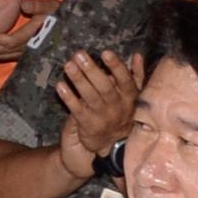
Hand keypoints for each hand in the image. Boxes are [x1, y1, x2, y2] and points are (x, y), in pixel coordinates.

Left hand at [55, 49, 145, 179]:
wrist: (112, 145)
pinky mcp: (87, 125)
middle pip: (105, 88)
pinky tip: (60, 85)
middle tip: (79, 55)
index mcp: (130, 98)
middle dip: (92, 70)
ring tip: (69, 65)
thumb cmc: (122, 112)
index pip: (125, 81)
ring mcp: (102, 117)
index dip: (117, 67)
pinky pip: (77, 110)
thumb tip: (138, 55)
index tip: (106, 52)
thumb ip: (136, 75)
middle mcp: (117, 107)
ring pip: (90, 97)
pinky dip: (69, 98)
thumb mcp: (134, 96)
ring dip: (79, 80)